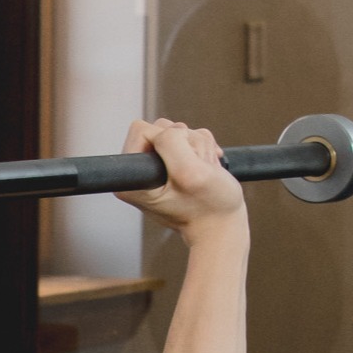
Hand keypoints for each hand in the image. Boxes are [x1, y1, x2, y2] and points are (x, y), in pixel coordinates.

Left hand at [115, 118, 246, 236]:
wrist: (222, 225)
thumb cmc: (208, 206)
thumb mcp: (189, 173)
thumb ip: (171, 143)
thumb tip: (168, 129)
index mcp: (131, 181)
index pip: (141, 130)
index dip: (166, 139)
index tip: (178, 166)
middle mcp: (139, 173)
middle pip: (161, 127)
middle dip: (186, 142)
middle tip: (196, 169)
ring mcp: (158, 167)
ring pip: (178, 130)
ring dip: (198, 146)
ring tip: (203, 171)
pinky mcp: (174, 162)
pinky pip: (190, 136)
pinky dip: (204, 148)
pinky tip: (207, 168)